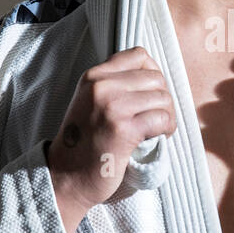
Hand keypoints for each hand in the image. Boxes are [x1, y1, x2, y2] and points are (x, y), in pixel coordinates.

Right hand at [44, 46, 177, 232]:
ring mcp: (112, 106)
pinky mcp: (123, 129)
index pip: (139, 55)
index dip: (153, 73)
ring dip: (167, 116)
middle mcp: (101, 86)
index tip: (149, 95)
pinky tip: (157, 138)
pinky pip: (162, 118)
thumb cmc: (83, 143)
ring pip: (163, 98)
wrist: (65, 177)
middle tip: (156, 119)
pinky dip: (167, 129)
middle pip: (156, 78)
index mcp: (93, 76)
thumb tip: (155, 77)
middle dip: (163, 99)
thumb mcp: (90, 102)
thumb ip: (114, 85)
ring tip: (157, 130)